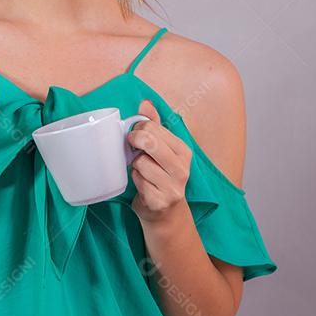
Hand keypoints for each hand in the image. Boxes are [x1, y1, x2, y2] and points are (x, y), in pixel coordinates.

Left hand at [127, 99, 191, 223]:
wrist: (166, 212)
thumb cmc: (161, 175)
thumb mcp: (162, 149)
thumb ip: (154, 125)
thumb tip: (145, 103)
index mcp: (183, 151)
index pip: (153, 128)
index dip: (138, 129)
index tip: (136, 136)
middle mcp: (182, 168)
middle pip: (148, 142)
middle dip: (134, 141)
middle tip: (131, 146)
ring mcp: (172, 186)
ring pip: (139, 162)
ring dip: (134, 165)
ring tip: (141, 170)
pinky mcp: (159, 201)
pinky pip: (137, 181)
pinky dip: (135, 180)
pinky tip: (142, 184)